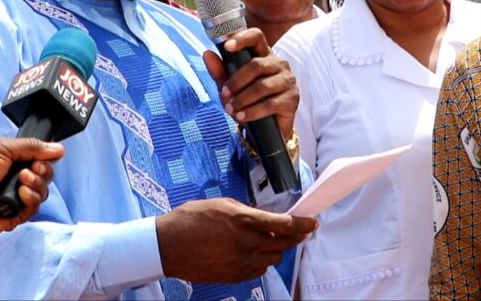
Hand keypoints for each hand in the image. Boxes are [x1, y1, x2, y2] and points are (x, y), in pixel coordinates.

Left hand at [0, 137, 64, 236]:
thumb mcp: (2, 148)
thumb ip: (32, 146)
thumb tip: (58, 148)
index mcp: (15, 161)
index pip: (43, 158)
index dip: (46, 158)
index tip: (40, 158)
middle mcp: (19, 179)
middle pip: (47, 175)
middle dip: (42, 172)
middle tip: (28, 170)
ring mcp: (18, 197)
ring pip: (44, 192)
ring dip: (36, 185)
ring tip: (21, 182)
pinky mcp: (17, 215)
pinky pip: (36, 208)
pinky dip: (31, 200)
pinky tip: (20, 196)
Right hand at [156, 198, 316, 282]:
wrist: (168, 246)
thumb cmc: (191, 219)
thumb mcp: (223, 205)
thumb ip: (248, 213)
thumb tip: (265, 219)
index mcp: (244, 221)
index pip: (285, 224)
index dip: (303, 224)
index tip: (313, 223)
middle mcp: (247, 243)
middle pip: (284, 243)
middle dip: (294, 236)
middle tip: (298, 230)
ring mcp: (242, 262)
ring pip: (274, 258)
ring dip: (277, 248)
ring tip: (269, 239)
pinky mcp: (235, 276)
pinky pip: (259, 269)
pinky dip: (262, 260)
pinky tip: (254, 252)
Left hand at [203, 27, 299, 138]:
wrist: (265, 128)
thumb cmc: (248, 101)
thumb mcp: (230, 86)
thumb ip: (219, 71)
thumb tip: (207, 54)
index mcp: (263, 54)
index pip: (256, 37)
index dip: (242, 38)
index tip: (227, 46)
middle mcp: (279, 64)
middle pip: (256, 65)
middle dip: (236, 81)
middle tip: (224, 93)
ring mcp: (287, 80)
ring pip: (262, 86)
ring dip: (242, 99)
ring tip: (231, 109)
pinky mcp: (292, 99)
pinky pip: (270, 104)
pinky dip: (252, 111)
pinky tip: (242, 116)